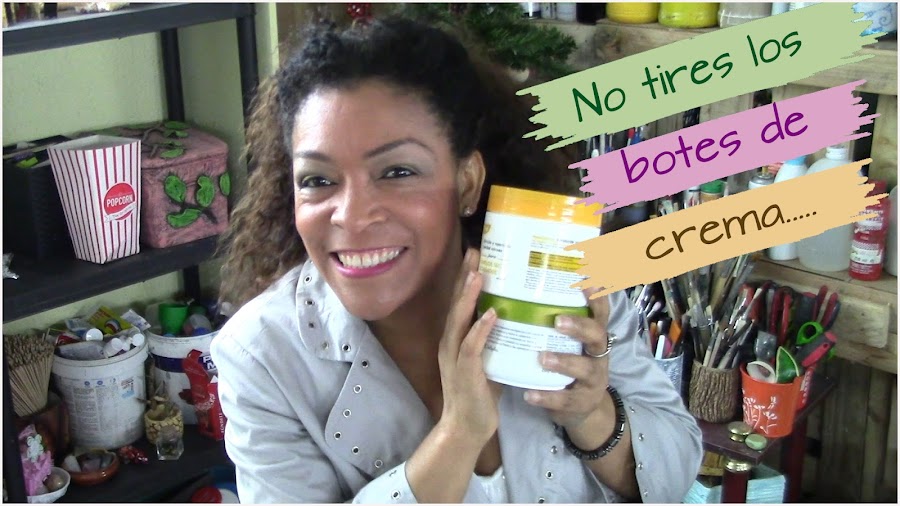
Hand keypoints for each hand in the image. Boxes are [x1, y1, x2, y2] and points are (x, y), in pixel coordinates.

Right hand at [437, 248, 502, 442]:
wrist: (466, 426)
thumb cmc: (480, 393)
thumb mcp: (490, 358)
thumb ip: (497, 338)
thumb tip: (518, 316)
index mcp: (456, 337)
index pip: (461, 301)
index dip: (467, 277)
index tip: (477, 254)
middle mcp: (451, 342)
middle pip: (456, 302)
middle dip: (465, 276)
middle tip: (474, 251)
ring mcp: (455, 356)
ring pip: (459, 319)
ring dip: (469, 296)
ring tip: (479, 274)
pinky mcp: (464, 372)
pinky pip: (471, 346)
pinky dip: (480, 329)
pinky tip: (490, 315)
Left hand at [523, 288, 614, 430]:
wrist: (580, 408)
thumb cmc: (568, 364)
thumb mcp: (569, 344)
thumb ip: (554, 321)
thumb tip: (522, 289)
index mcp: (594, 336)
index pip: (599, 312)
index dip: (597, 297)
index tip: (588, 281)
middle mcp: (598, 354)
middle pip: (596, 335)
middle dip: (579, 327)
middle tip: (558, 321)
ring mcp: (594, 379)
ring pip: (584, 368)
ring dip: (564, 362)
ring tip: (542, 358)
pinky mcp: (582, 402)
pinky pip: (565, 399)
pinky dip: (547, 396)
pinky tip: (529, 394)